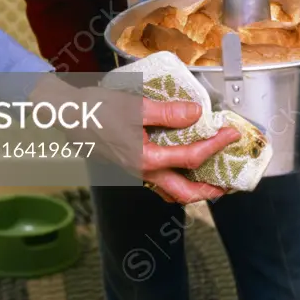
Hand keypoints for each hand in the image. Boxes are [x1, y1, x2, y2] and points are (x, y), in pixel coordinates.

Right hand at [29, 76, 238, 204]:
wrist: (68, 115)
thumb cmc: (97, 109)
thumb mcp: (136, 106)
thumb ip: (168, 113)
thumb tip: (196, 113)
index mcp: (147, 159)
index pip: (192, 158)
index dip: (216, 145)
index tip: (231, 133)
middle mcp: (144, 172)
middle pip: (185, 193)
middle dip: (211, 189)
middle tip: (230, 180)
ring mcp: (137, 172)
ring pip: (171, 192)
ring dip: (194, 188)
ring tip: (211, 177)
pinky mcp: (131, 165)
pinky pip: (160, 181)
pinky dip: (177, 178)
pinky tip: (180, 164)